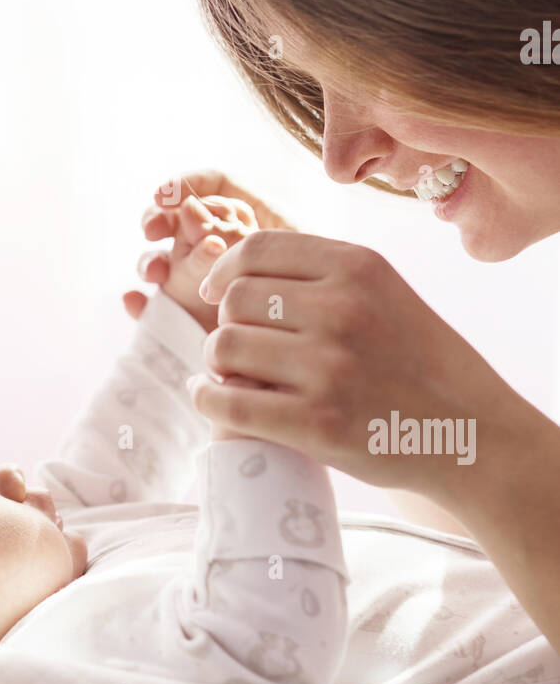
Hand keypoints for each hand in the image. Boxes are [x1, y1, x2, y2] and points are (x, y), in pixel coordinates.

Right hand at [123, 170, 295, 323]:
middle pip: (176, 219)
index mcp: (249, 221)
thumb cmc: (306, 303)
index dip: (185, 184)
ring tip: (155, 272)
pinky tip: (135, 301)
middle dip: (158, 217)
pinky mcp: (184, 317)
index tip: (165, 194)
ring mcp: (199, 283)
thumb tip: (190, 212)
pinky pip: (153, 307)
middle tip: (152, 229)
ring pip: (161, 261)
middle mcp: (219, 246)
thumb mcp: (276, 265)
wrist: (310, 362)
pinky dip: (138, 304)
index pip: (211, 186)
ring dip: (149, 259)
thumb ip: (233, 236)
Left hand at [186, 230, 527, 504]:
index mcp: (358, 267)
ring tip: (232, 375)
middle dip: (227, 322)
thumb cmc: (422, 364)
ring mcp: (329, 366)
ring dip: (218, 362)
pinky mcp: (318, 422)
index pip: (258, 248)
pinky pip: (230, 401)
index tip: (216, 291)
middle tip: (240, 347)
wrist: (475, 435)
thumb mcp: (386, 294)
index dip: (225, 269)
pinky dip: (208, 398)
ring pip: (226, 345)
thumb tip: (237, 277)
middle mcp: (342, 309)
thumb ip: (323, 278)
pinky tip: (211, 398)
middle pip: (236, 299)